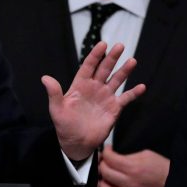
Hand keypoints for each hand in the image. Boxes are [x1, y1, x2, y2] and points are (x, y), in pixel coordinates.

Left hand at [45, 42, 145, 160]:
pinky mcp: (114, 108)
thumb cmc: (64, 125)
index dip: (95, 55)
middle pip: (104, 69)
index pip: (88, 66)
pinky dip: (133, 93)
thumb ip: (54, 93)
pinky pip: (126, 98)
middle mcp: (94, 88)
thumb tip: (45, 78)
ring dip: (124, 71)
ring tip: (132, 60)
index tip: (102, 44)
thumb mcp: (56, 109)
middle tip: (120, 45)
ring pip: (116, 80)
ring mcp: (105, 97)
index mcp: (80, 85)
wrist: (76, 142)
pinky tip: (141, 86)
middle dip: (112, 57)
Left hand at [98, 145, 168, 186]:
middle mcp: (131, 184)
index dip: (105, 152)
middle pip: (105, 173)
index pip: (110, 158)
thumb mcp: (148, 155)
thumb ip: (129, 154)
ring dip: (102, 184)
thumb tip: (115, 153)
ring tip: (105, 179)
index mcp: (134, 168)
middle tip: (104, 163)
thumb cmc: (165, 170)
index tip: (107, 151)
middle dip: (102, 165)